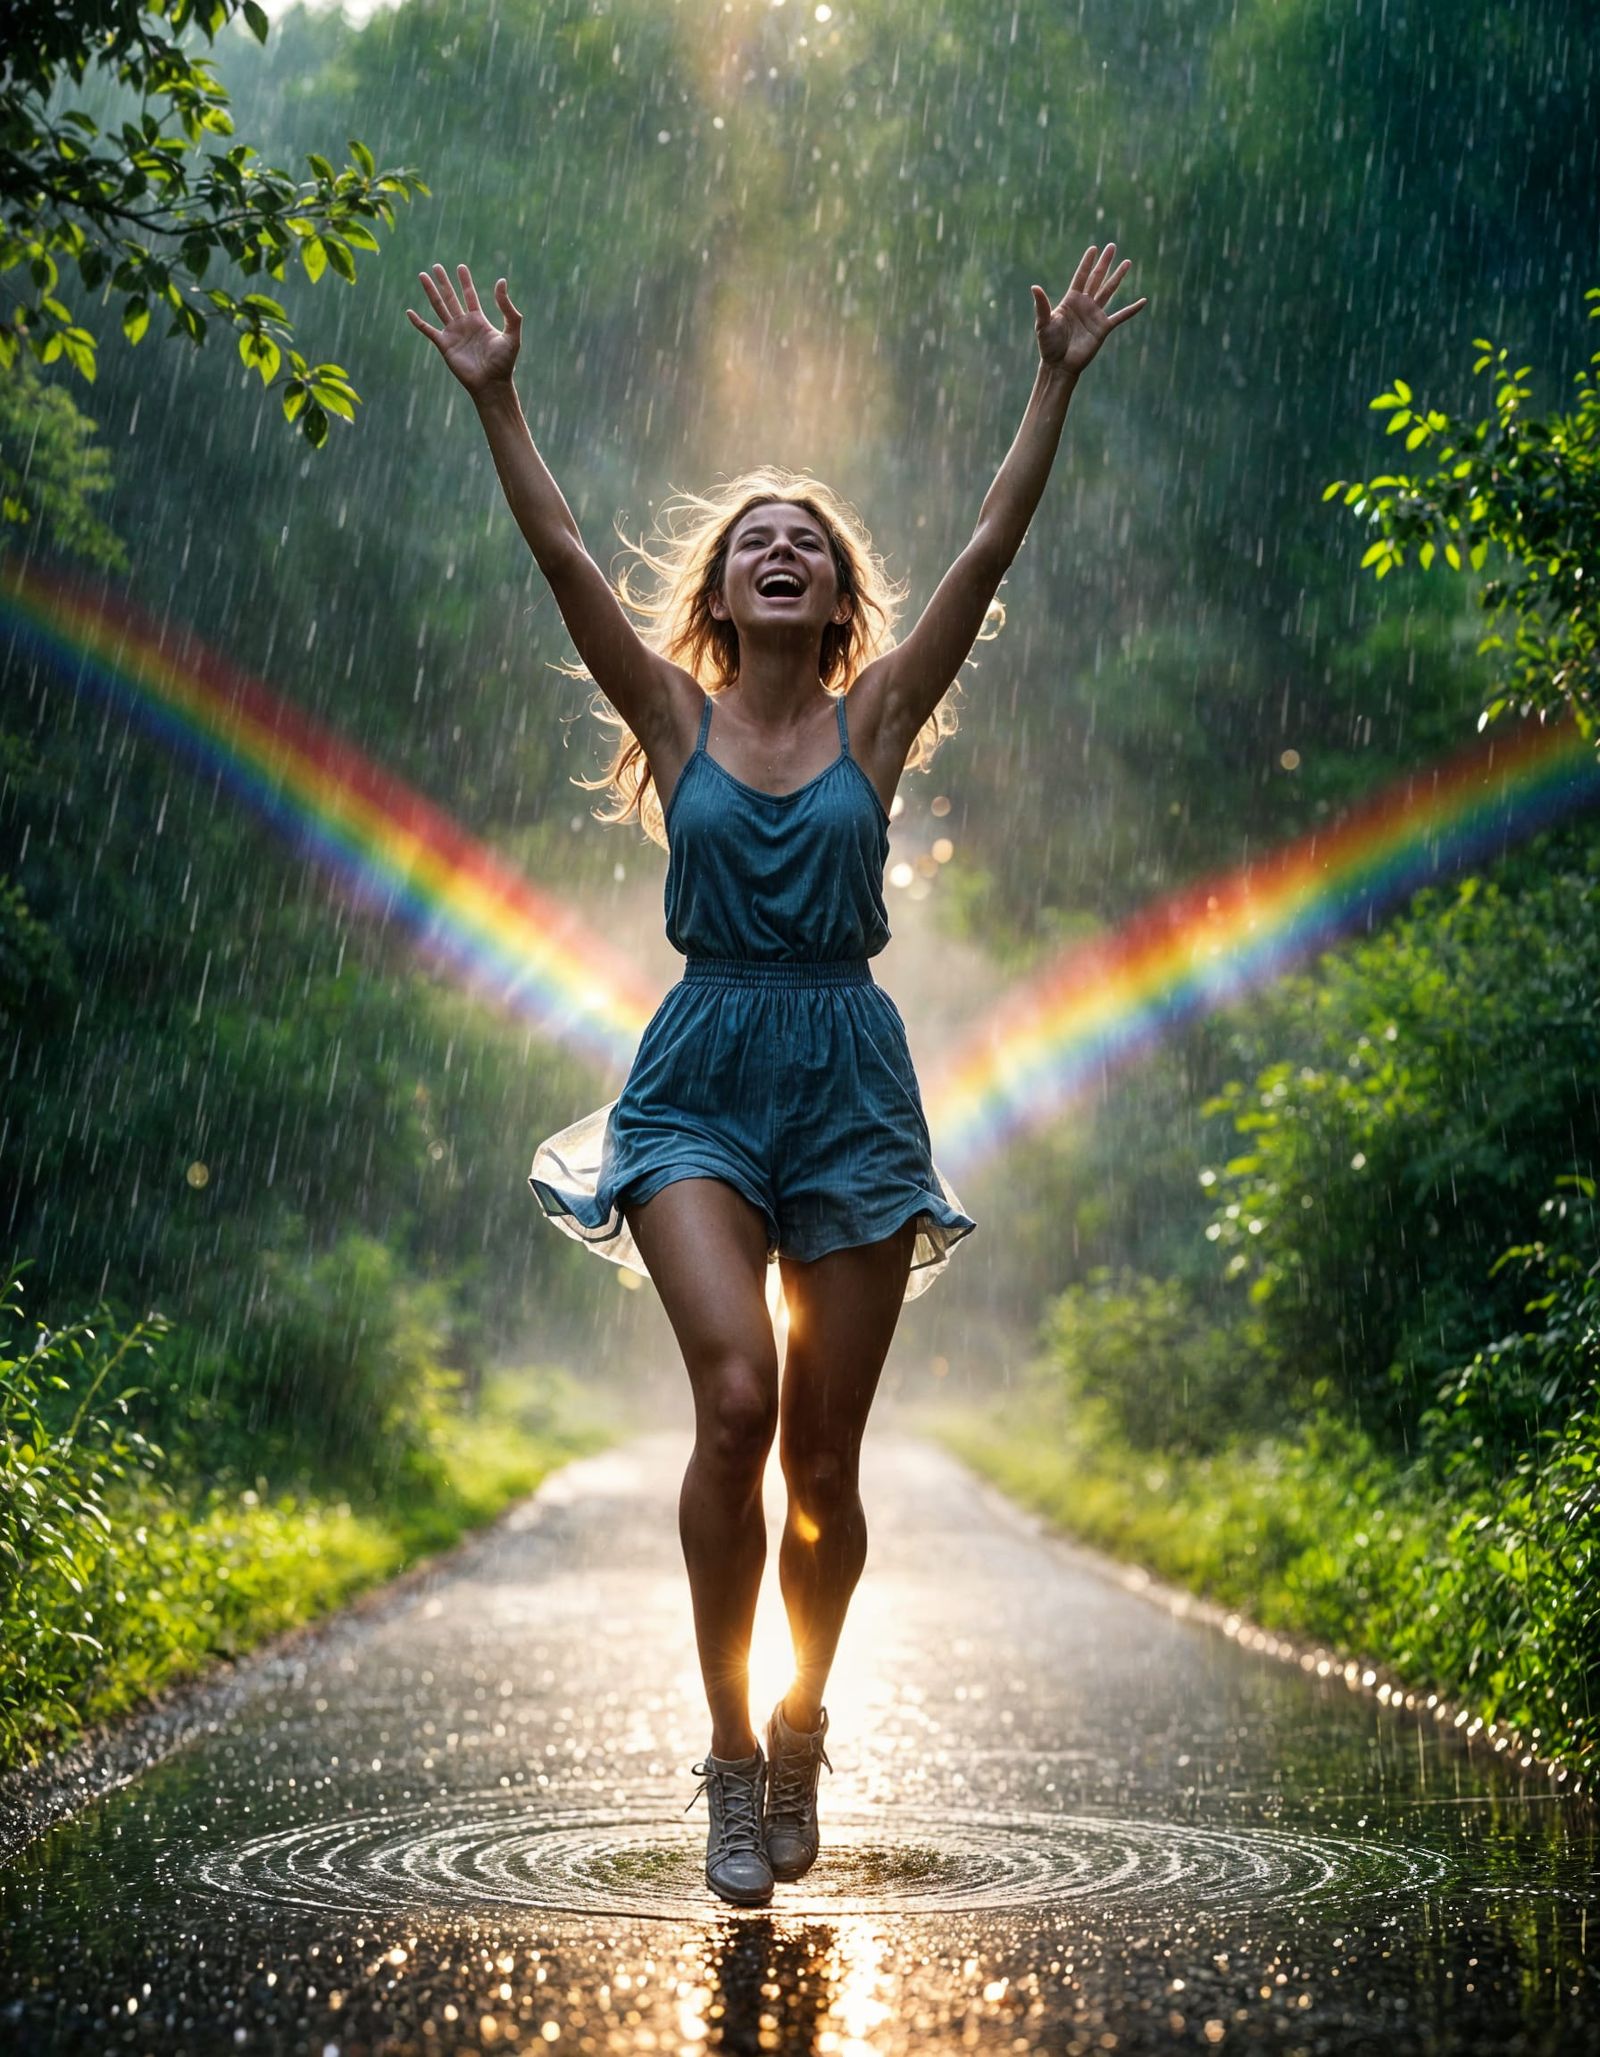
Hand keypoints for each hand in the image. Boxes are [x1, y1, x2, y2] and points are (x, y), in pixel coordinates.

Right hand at [407, 261, 521, 395]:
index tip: (461, 267)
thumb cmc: (504, 362)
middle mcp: (464, 325)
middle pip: (451, 298)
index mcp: (479, 321)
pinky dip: (418, 322)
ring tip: (422, 276)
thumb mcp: (512, 333)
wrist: (492, 384)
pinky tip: (409, 312)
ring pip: (438, 308)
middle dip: (444, 282)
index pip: (470, 296)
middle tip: (436, 266)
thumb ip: (508, 309)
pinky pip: (428, 331)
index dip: (465, 281)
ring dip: (431, 292)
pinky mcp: (444, 345)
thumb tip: (501, 281)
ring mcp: (453, 334)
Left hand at [1031, 243, 1146, 374]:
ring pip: (1109, 291)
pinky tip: (1143, 301)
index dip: (1087, 262)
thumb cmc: (1049, 345)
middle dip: (1104, 263)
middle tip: (1112, 246)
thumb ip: (1041, 305)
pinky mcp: (1103, 328)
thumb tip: (1034, 287)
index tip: (1093, 248)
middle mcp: (1084, 304)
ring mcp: (1095, 315)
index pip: (1081, 276)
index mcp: (1071, 300)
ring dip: (1118, 277)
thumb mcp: (1043, 323)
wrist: (1060, 365)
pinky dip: (1132, 309)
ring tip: (1127, 262)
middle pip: (1097, 279)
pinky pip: (1121, 316)